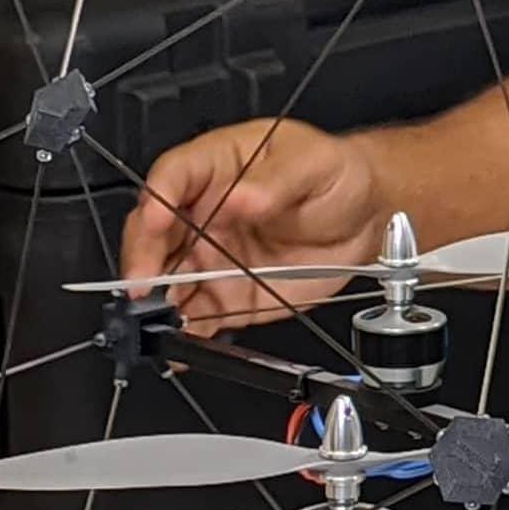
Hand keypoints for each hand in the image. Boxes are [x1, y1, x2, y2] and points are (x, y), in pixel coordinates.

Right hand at [116, 117, 388, 333]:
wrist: (366, 220)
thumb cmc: (335, 176)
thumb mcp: (314, 164)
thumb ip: (276, 181)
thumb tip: (242, 196)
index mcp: (218, 167)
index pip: (172, 176)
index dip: (158, 199)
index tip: (156, 221)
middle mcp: (204, 213)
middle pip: (153, 232)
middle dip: (142, 258)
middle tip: (143, 284)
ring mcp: (211, 257)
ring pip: (164, 279)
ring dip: (154, 302)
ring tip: (157, 320)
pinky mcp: (226, 295)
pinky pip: (194, 317)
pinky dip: (182, 335)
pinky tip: (178, 345)